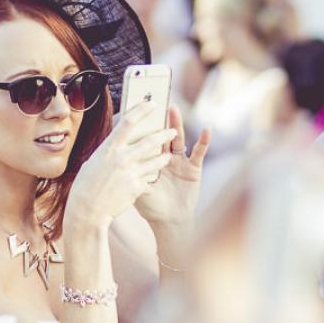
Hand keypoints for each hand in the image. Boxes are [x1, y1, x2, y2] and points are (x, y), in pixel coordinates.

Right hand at [65, 101, 178, 230]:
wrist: (87, 212)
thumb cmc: (85, 187)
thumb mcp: (93, 163)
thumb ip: (108, 154)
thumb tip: (116, 146)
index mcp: (109, 148)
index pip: (128, 122)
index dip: (142, 110)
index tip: (152, 104)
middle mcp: (122, 158)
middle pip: (150, 141)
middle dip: (164, 135)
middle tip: (173, 131)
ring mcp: (131, 173)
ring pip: (156, 161)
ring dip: (163, 158)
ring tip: (168, 157)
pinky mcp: (137, 188)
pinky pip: (148, 182)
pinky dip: (148, 183)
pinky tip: (148, 185)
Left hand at [134, 106, 210, 231]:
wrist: (168, 222)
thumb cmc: (151, 207)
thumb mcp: (137, 189)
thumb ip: (130, 176)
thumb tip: (116, 165)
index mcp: (149, 160)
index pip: (144, 138)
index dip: (141, 125)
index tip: (134, 108)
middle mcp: (164, 157)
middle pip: (160, 134)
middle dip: (157, 119)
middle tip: (154, 100)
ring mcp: (179, 161)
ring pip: (177, 139)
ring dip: (176, 124)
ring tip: (173, 109)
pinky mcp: (193, 168)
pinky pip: (199, 152)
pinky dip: (203, 141)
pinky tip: (207, 129)